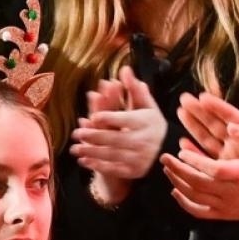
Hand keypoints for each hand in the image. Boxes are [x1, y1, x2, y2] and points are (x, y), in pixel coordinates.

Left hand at [69, 66, 166, 204]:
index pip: (126, 120)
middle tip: (77, 133)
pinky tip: (83, 161)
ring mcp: (139, 158)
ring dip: (92, 152)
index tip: (93, 116)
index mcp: (146, 122)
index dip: (110, 118)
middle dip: (95, 136)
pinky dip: (97, 165)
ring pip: (112, 155)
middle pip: (116, 139)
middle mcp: (144, 141)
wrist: (163, 151)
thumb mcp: (146, 105)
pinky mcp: (133, 171)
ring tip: (75, 148)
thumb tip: (124, 69)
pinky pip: (114, 169)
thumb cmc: (149, 123)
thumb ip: (134, 89)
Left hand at [161, 110, 238, 221]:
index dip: (195, 161)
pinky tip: (175, 191)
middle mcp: (232, 193)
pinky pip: (198, 212)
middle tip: (165, 157)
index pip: (213, 169)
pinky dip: (184, 203)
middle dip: (178, 170)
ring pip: (195, 196)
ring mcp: (226, 206)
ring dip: (178, 182)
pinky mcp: (223, 215)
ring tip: (167, 169)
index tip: (180, 152)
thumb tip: (231, 126)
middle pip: (198, 183)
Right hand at [178, 95, 238, 164]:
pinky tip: (183, 144)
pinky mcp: (223, 170)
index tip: (203, 97)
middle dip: (199, 111)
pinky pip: (205, 158)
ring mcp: (228, 156)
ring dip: (193, 126)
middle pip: (214, 124)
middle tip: (184, 99)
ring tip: (180, 113)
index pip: (231, 117)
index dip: (217, 107)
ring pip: (207, 138)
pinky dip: (194, 151)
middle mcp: (237, 143)